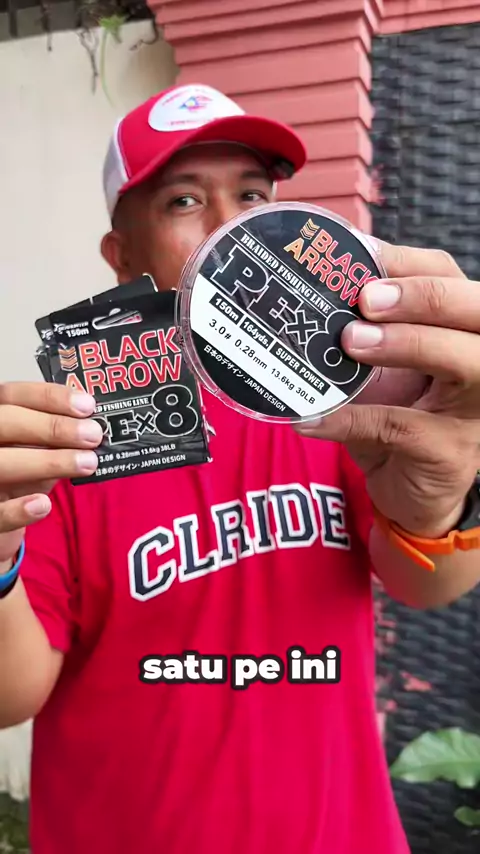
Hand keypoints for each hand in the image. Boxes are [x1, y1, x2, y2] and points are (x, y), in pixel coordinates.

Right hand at [0, 383, 101, 568]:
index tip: (87, 405)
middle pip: (6, 423)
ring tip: (87, 463)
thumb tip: (94, 429)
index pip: (13, 395)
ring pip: (1, 464)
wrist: (2, 512)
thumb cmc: (22, 471)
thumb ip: (56, 436)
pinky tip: (43, 504)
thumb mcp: (36, 448)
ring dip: (46, 462)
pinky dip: (18, 510)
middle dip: (52, 427)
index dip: (49, 397)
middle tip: (93, 435)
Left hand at [295, 242, 479, 537]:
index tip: (357, 251)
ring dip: (407, 344)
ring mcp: (474, 410)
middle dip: (423, 296)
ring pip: (463, 362)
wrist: (413, 494)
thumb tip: (303, 291)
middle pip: (478, 310)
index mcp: (464, 330)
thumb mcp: (384, 367)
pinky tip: (310, 420)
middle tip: (365, 297)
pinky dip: (351, 420)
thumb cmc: (399, 417)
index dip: (408, 263)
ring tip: (350, 341)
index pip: (450, 276)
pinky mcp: (449, 453)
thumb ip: (363, 331)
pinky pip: (401, 428)